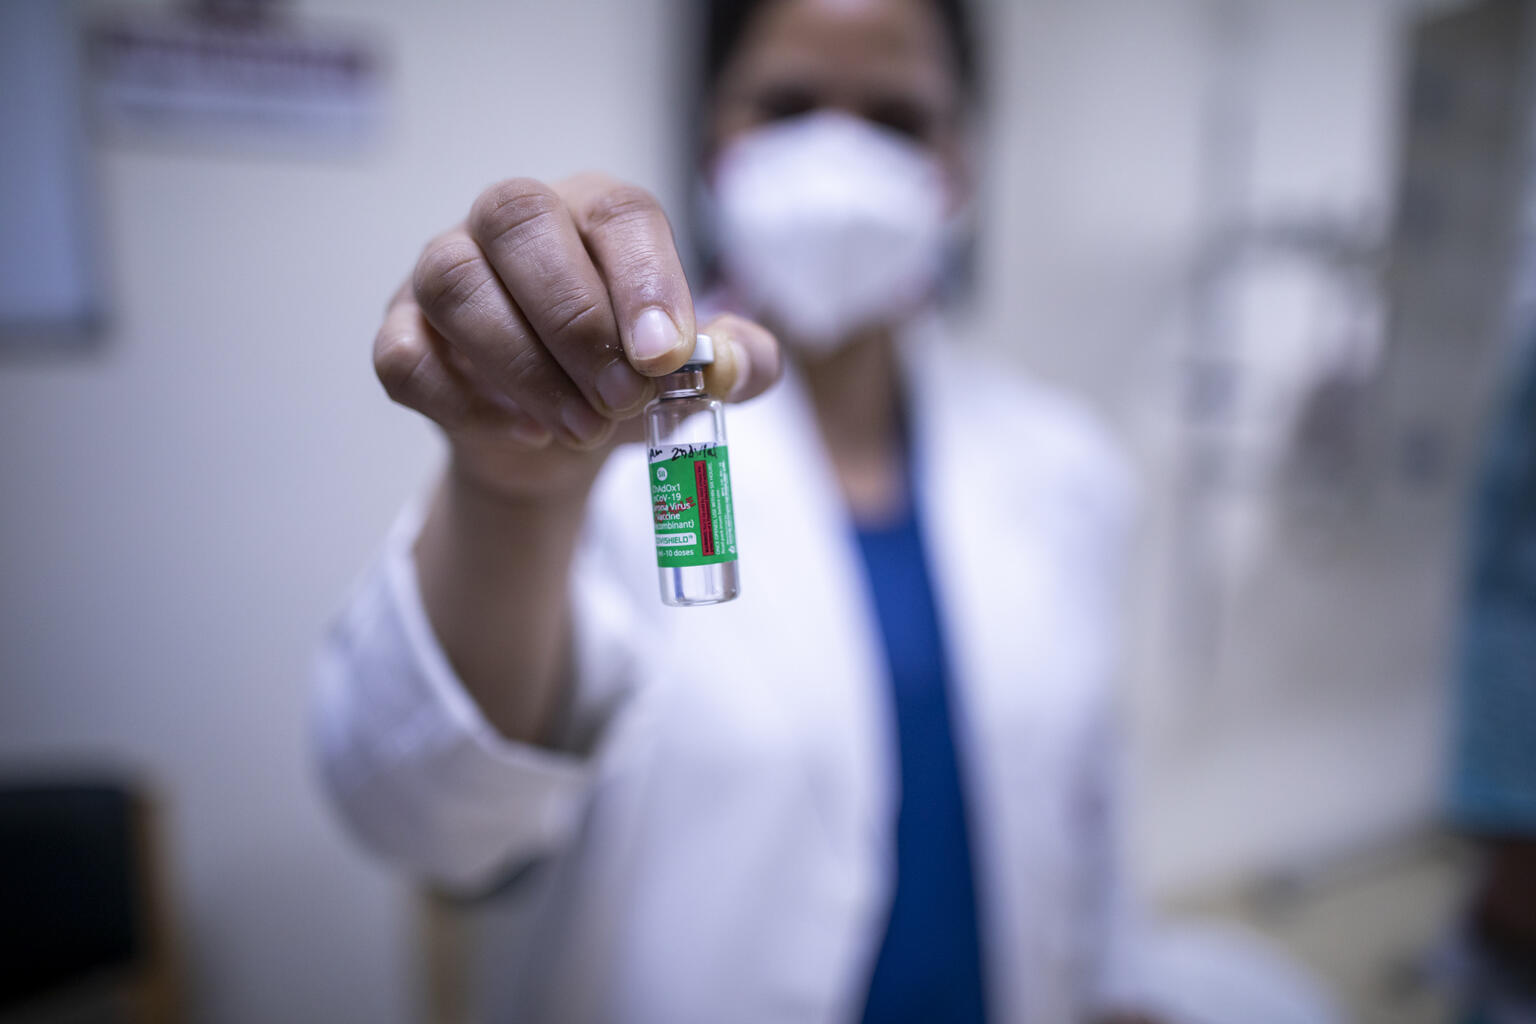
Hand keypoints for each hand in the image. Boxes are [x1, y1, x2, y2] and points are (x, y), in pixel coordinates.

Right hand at [373, 173, 779, 502]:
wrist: (560, 441)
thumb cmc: (626, 379)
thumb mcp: (692, 375)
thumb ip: (737, 361)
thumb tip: (738, 365)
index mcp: (594, 211)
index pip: (617, 211)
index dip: (644, 279)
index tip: (667, 357)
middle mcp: (513, 222)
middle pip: (520, 221)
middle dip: (577, 320)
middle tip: (623, 397)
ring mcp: (445, 269)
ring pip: (454, 282)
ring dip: (524, 365)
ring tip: (582, 427)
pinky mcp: (403, 332)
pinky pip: (405, 354)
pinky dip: (462, 400)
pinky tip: (523, 431)